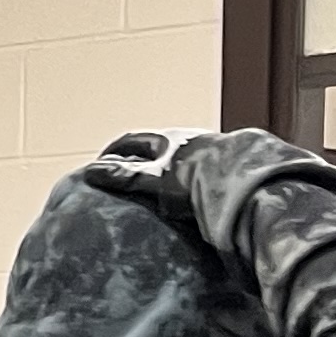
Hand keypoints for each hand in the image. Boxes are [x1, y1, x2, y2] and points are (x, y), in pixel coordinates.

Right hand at [79, 128, 219, 206]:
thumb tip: (91, 172)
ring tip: (155, 188)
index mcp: (167, 140)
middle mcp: (188, 141)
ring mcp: (209, 152)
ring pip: (178, 158)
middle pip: (156, 147)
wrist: (244, 182)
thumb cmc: (197, 177)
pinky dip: (186, 181)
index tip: (100, 164)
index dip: (113, 152)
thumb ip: (124, 176)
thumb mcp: (154, 178)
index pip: (132, 140)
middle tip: (124, 175)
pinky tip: (188, 196)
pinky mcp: (226, 168)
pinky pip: (198, 172)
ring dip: (164, 170)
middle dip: (138, 159)